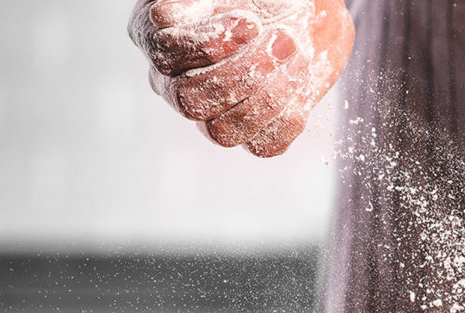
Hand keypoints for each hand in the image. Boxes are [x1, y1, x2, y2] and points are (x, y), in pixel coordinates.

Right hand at [128, 0, 353, 155]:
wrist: (306, 15)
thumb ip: (194, 1)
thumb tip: (166, 15)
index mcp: (158, 39)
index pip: (165, 54)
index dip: (208, 44)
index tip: (251, 23)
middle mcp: (176, 83)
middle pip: (189, 99)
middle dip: (242, 72)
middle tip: (282, 40)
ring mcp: (213, 115)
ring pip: (221, 133)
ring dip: (268, 96)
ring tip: (296, 54)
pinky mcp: (252, 135)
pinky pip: (263, 146)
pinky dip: (288, 115)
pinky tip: (300, 78)